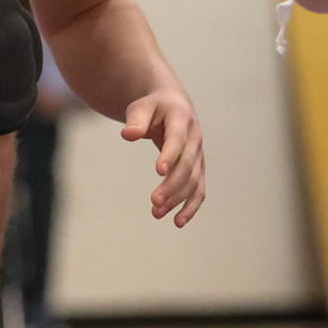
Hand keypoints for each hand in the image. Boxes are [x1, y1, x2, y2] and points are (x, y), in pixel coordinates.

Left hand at [122, 90, 205, 226]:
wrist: (173, 105)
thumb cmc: (153, 107)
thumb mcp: (141, 107)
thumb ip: (136, 120)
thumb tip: (128, 134)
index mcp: (182, 120)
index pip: (177, 140)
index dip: (170, 155)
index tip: (158, 171)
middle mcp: (195, 139)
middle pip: (187, 165)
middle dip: (172, 184)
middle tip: (154, 201)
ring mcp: (199, 155)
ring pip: (193, 181)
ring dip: (177, 199)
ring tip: (156, 213)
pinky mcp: (198, 169)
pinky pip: (198, 190)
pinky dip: (190, 207)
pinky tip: (177, 222)